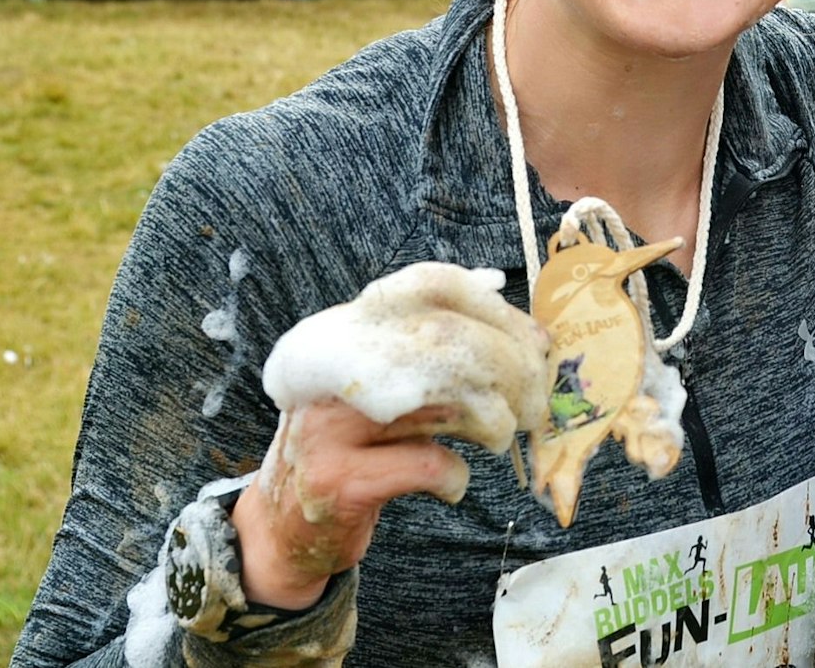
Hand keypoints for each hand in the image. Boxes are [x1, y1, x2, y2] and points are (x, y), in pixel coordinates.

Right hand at [242, 262, 548, 606]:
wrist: (281, 530)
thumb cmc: (350, 449)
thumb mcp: (378, 385)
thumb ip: (424, 343)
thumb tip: (491, 284)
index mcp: (343, 338)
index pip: (422, 289)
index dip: (489, 308)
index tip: (532, 339)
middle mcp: (332, 373)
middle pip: (444, 343)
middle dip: (508, 371)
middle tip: (533, 401)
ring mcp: (330, 427)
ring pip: (441, 402)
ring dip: (489, 423)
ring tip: (495, 437)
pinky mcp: (340, 480)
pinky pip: (426, 462)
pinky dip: (454, 475)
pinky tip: (450, 483)